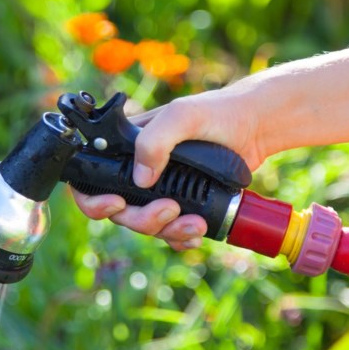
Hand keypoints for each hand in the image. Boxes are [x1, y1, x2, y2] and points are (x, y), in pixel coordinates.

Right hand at [71, 84, 266, 249]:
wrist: (256, 128)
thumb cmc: (218, 112)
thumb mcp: (182, 116)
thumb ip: (155, 140)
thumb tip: (140, 179)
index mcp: (128, 148)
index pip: (92, 178)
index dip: (94, 199)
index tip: (117, 203)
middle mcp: (139, 171)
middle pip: (121, 211)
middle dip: (143, 219)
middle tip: (172, 209)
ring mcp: (161, 190)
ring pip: (147, 225)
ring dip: (168, 230)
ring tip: (196, 224)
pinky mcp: (184, 203)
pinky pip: (170, 232)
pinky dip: (181, 237)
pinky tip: (197, 233)